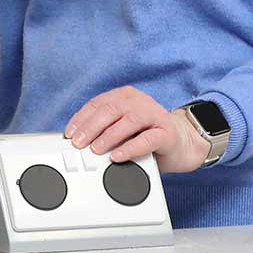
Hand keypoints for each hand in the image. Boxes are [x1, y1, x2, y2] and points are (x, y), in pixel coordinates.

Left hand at [64, 86, 210, 172]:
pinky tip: (118, 156)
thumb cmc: (147, 136)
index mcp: (124, 96)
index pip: (97, 104)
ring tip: (96, 149)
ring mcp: (154, 115)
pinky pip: (147, 139)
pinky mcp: (167, 132)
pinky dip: (130, 147)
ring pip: (128, 122)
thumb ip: (105, 130)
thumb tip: (79, 141)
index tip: (70, 134)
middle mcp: (139, 101)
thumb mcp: (122, 130)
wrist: (182, 143)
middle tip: (78, 144)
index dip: (81, 119)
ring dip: (108, 136)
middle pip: (110, 110)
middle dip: (91, 128)